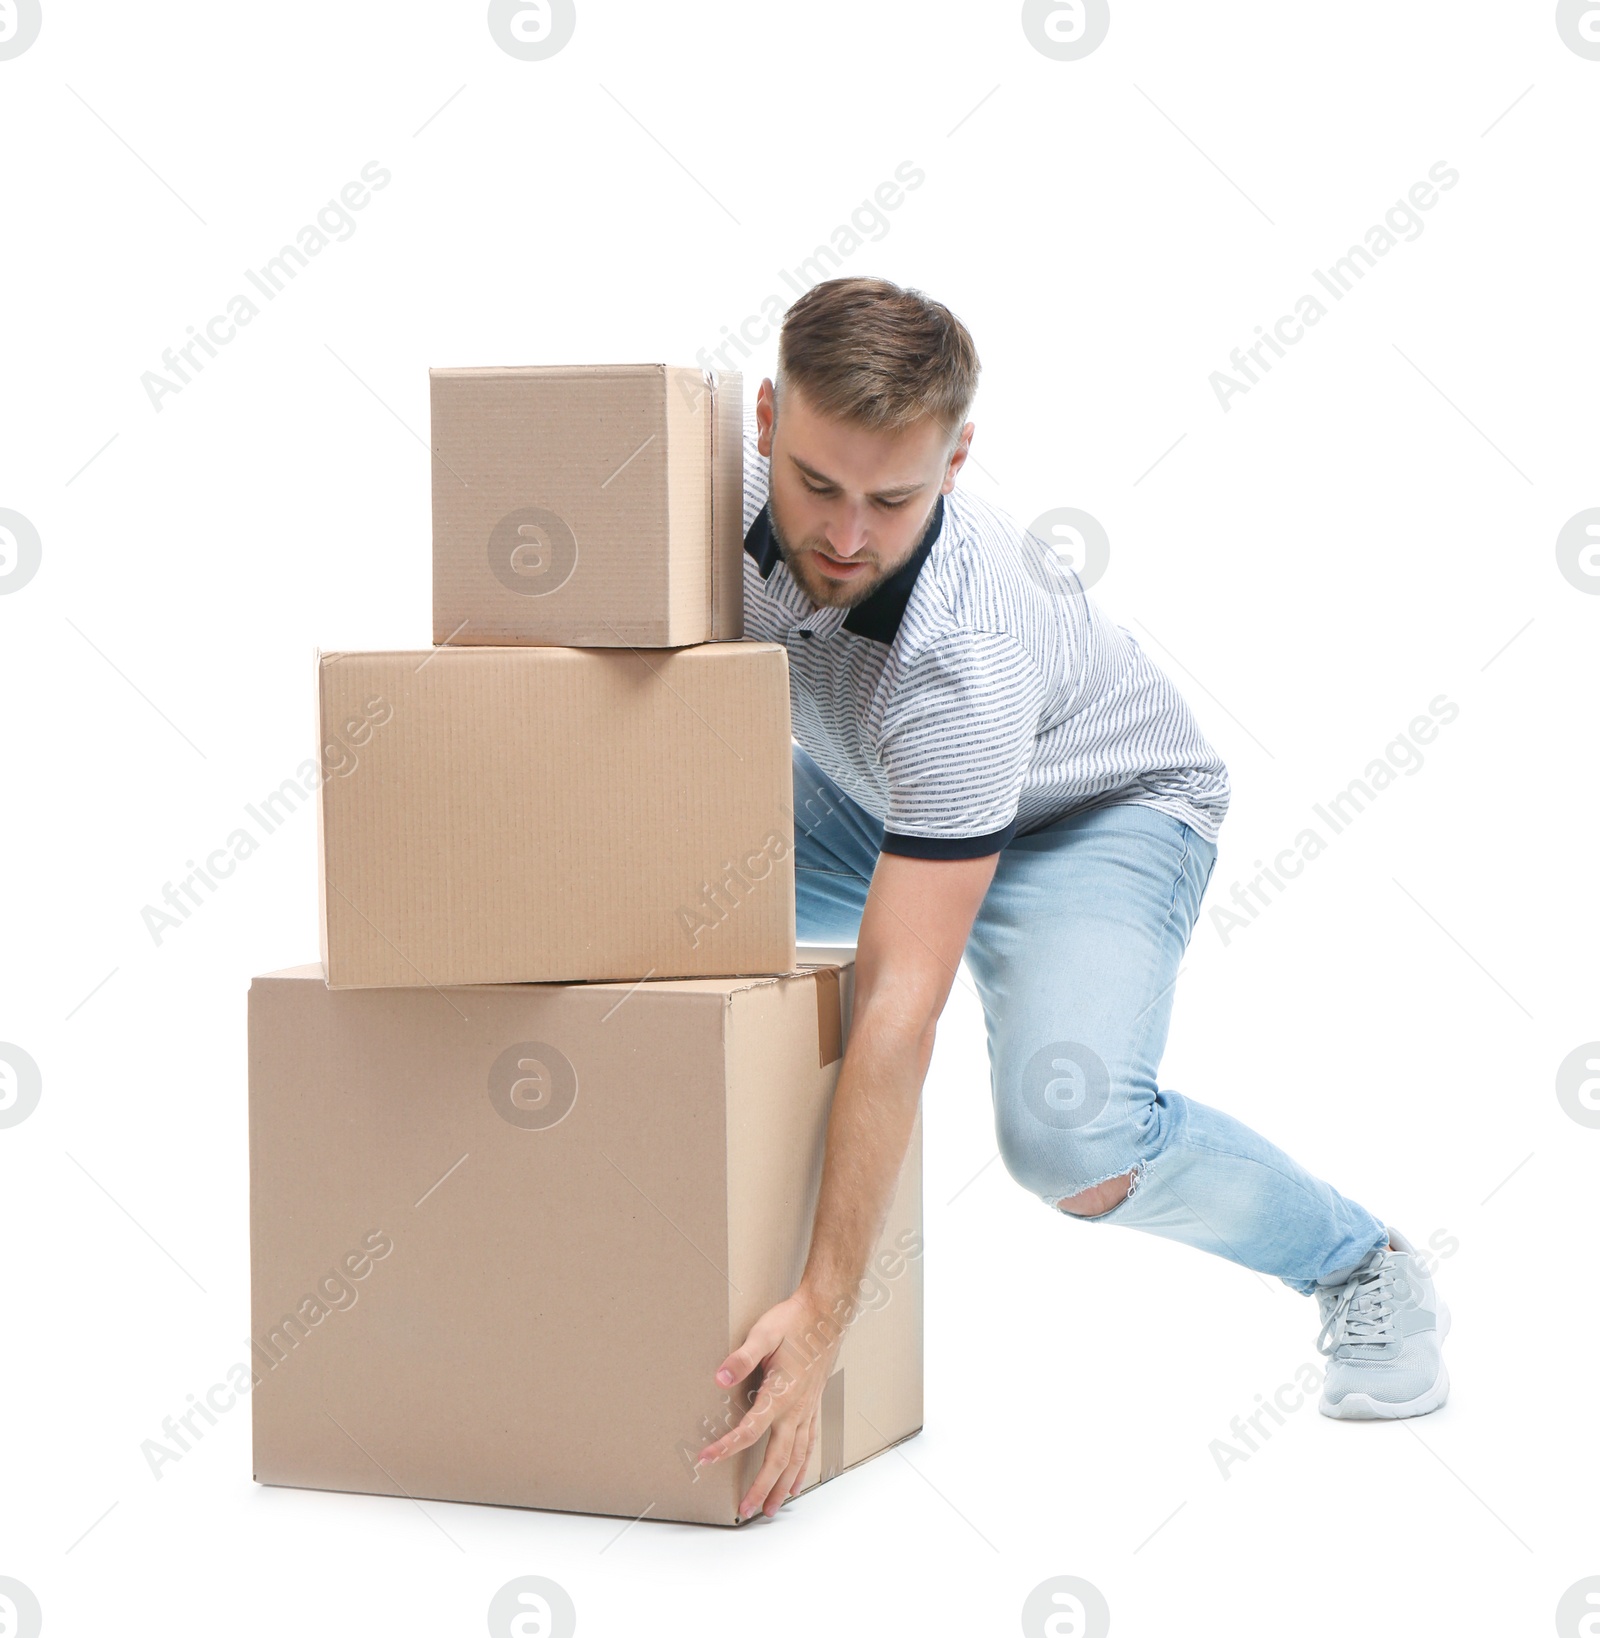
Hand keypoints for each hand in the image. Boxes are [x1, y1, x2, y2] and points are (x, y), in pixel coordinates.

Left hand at [696, 1286, 845, 1519]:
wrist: (826, 1313)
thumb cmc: (794, 1321)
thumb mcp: (763, 1334)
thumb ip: (741, 1358)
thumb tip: (719, 1378)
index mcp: (780, 1393)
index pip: (749, 1431)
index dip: (726, 1448)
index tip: (705, 1459)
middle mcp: (796, 1409)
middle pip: (778, 1459)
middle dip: (761, 1487)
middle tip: (747, 1510)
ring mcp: (807, 1410)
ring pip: (797, 1458)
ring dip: (783, 1486)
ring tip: (772, 1508)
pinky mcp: (813, 1406)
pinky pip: (809, 1445)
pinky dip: (802, 1468)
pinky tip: (797, 1481)